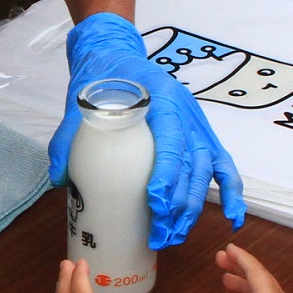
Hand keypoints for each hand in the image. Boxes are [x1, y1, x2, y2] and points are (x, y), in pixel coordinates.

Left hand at [48, 13, 247, 249]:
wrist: (118, 56)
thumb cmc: (102, 78)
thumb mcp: (79, 101)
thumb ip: (67, 137)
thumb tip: (59, 179)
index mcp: (161, 98)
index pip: (170, 140)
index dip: (166, 174)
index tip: (153, 204)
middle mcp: (187, 112)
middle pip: (191, 164)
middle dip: (178, 205)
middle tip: (159, 235)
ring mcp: (198, 125)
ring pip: (206, 171)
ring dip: (194, 208)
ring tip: (174, 236)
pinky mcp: (202, 136)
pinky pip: (224, 165)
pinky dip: (233, 192)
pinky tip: (232, 218)